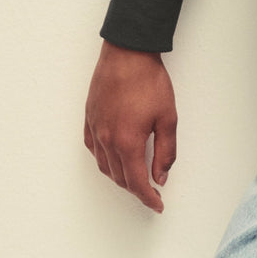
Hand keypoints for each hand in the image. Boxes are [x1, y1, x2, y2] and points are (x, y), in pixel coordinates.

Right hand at [83, 39, 176, 211]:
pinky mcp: (89, 118)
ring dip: (120, 177)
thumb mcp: (167, 118)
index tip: (158, 204)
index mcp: (127, 143)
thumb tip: (161, 176)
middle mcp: (107, 140)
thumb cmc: (148, 81)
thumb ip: (165, 151)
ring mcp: (95, 129)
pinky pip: (93, 149)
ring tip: (135, 179)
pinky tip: (113, 159)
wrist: (127, 53)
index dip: (148, 198)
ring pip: (104, 166)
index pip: (137, 182)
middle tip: (151, 192)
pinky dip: (104, 161)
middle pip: (119, 178)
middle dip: (136, 190)